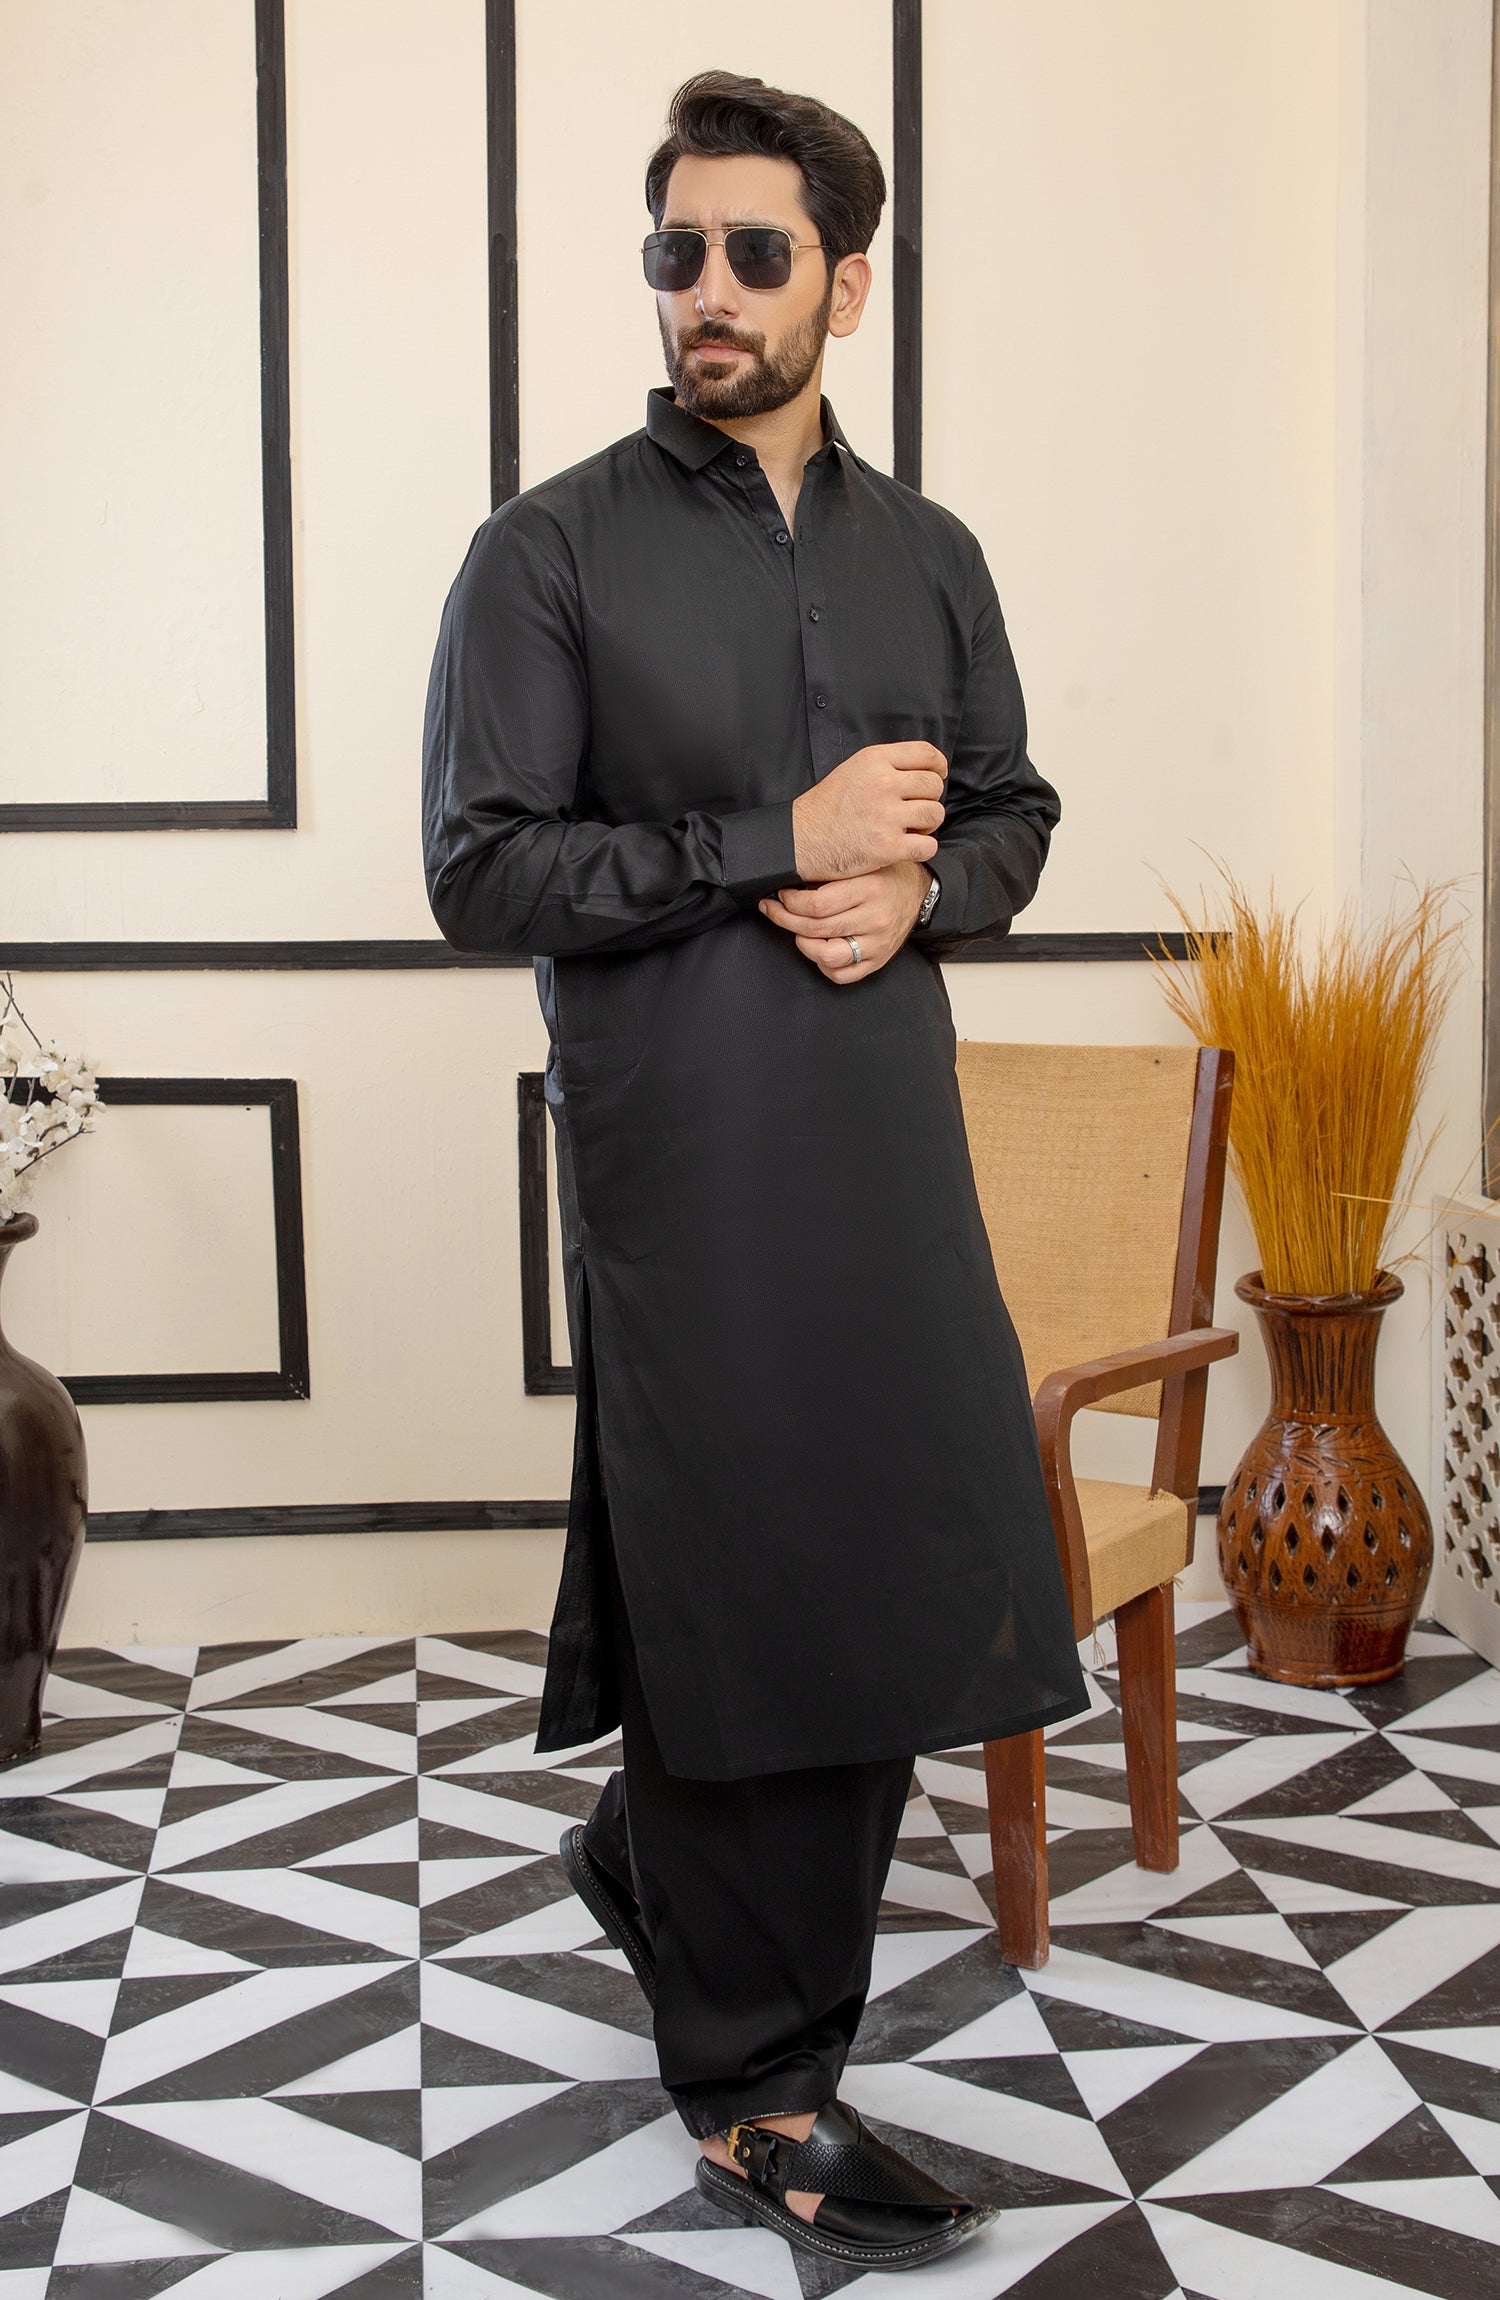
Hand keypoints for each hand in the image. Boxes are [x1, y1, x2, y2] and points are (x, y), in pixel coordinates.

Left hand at [758, 861, 933, 983]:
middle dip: (785, 919)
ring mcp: (877, 943)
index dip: (790, 902)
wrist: (918, 892)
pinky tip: (818, 949)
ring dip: (802, 944)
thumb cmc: (885, 874)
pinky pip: (843, 975)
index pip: (817, 904)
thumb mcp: (864, 862)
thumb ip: (833, 870)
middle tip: (773, 910)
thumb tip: (790, 877)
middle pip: (816, 929)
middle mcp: (875, 918)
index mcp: (869, 889)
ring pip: (827, 956)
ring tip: (796, 931)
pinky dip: (823, 966)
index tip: (780, 895)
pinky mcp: (878, 960)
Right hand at [791, 742, 946, 880]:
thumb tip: (922, 769)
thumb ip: (885, 765)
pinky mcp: (887, 846)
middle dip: (929, 798)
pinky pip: (928, 846)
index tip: (937, 776)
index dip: (939, 766)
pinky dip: (923, 848)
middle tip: (914, 810)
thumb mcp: (852, 770)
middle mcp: (882, 784)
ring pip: (935, 814)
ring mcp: (885, 816)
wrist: (800, 840)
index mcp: (874, 760)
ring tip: (910, 828)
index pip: (927, 754)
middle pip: (934, 785)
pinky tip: (908, 847)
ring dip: (927, 824)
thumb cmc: (825, 808)